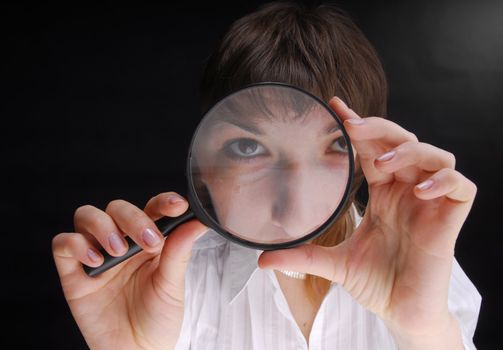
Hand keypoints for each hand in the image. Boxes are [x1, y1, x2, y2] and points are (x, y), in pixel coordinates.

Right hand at [52, 192, 206, 349]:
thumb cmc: (158, 319)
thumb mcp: (172, 285)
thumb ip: (179, 252)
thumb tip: (198, 221)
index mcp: (150, 241)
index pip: (153, 209)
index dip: (163, 202)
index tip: (176, 205)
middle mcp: (123, 243)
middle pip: (118, 208)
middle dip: (132, 218)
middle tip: (148, 241)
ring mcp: (97, 255)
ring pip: (87, 216)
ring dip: (102, 226)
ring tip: (117, 251)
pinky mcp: (74, 273)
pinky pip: (63, 244)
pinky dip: (76, 244)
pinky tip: (95, 260)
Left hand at [258, 97, 475, 348]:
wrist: (400, 311)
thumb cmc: (375, 282)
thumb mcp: (334, 262)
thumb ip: (302, 256)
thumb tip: (262, 259)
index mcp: (383, 194)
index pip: (372, 149)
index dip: (358, 126)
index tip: (334, 106)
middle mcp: (407, 191)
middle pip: (403, 141)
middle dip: (380, 129)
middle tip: (353, 127)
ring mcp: (430, 203)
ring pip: (435, 155)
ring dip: (409, 151)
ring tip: (383, 164)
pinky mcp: (450, 219)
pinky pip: (461, 187)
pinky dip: (443, 181)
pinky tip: (419, 191)